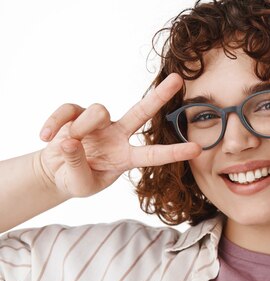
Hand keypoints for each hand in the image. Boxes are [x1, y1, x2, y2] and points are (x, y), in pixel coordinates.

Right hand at [37, 74, 200, 197]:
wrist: (55, 172)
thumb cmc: (77, 179)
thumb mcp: (80, 184)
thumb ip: (77, 166)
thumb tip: (70, 141)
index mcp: (127, 157)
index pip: (154, 154)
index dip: (175, 152)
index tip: (197, 149)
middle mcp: (118, 135)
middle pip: (142, 111)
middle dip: (160, 95)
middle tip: (178, 79)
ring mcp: (99, 123)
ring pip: (98, 111)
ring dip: (80, 128)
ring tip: (65, 146)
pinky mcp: (77, 114)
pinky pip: (69, 110)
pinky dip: (54, 123)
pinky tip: (44, 136)